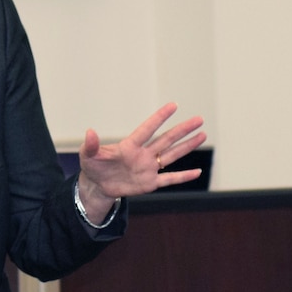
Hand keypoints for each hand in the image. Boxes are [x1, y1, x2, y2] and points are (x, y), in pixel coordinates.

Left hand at [77, 103, 205, 221]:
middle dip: (182, 130)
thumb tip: (90, 132)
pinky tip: (197, 171)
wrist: (98, 185)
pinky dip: (183, 176)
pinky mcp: (150, 183)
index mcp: (130, 146)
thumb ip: (91, 145)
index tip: (173, 105)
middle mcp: (143, 155)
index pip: (148, 129)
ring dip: (187, 146)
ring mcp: (148, 168)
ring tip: (202, 135)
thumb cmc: (93, 166)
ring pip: (172, 155)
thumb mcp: (88, 156)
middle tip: (199, 119)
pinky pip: (170, 179)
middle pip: (166, 139)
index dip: (160, 118)